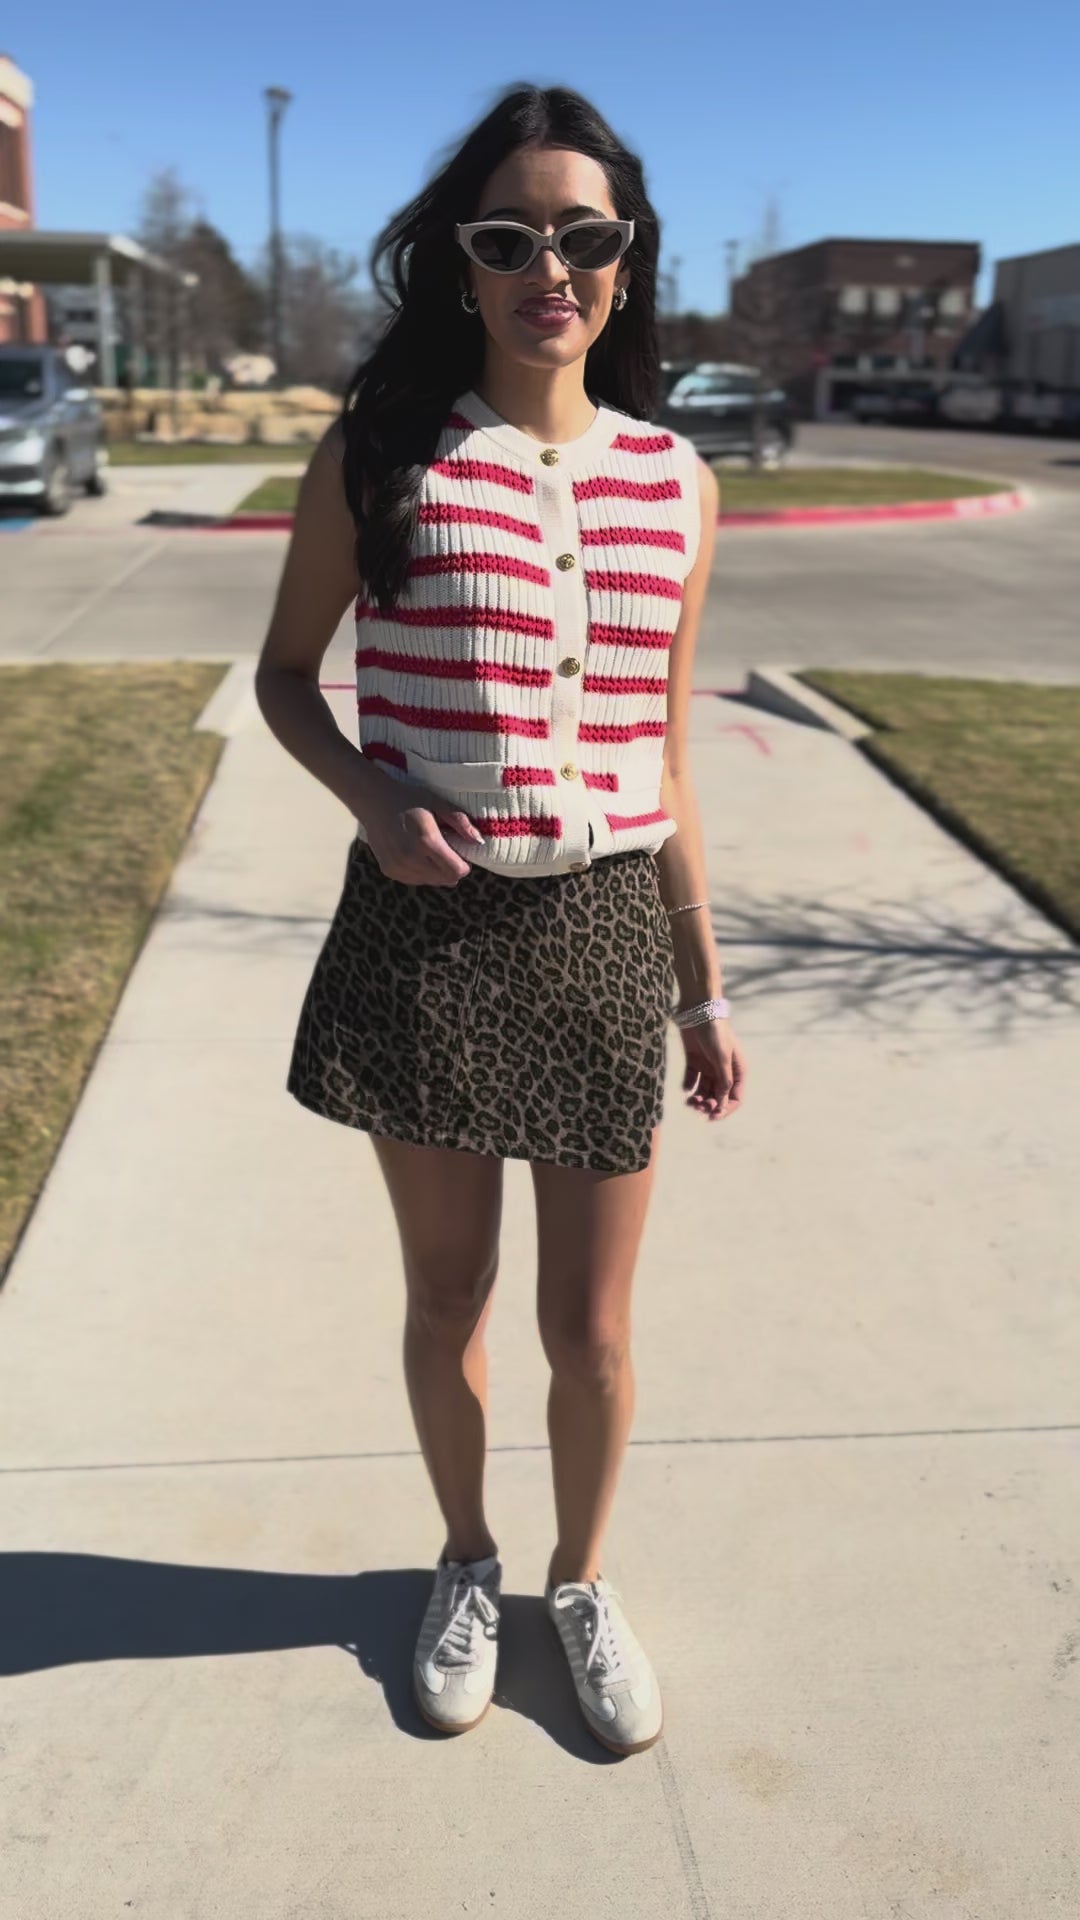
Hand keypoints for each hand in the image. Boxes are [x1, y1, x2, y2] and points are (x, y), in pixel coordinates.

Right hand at [360, 776, 484, 886]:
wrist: (374, 801)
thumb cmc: (410, 799)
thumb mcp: (439, 803)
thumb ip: (461, 823)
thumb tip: (479, 842)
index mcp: (426, 841)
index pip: (456, 871)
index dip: (464, 864)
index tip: (460, 852)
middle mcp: (411, 858)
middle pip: (445, 879)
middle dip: (452, 868)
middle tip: (446, 849)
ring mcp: (398, 866)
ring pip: (430, 882)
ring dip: (436, 871)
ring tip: (428, 849)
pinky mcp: (389, 870)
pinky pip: (415, 880)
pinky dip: (421, 872)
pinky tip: (416, 853)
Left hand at [681, 1017, 746, 1120]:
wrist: (698, 1010)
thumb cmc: (715, 1033)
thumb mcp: (722, 1059)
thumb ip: (723, 1082)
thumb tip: (721, 1104)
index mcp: (737, 1070)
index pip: (734, 1097)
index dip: (724, 1109)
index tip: (712, 1116)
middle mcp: (723, 1070)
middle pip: (717, 1096)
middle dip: (708, 1104)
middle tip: (698, 1107)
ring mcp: (708, 1065)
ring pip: (704, 1089)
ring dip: (698, 1098)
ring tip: (689, 1102)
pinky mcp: (694, 1060)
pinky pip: (691, 1079)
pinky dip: (688, 1086)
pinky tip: (686, 1089)